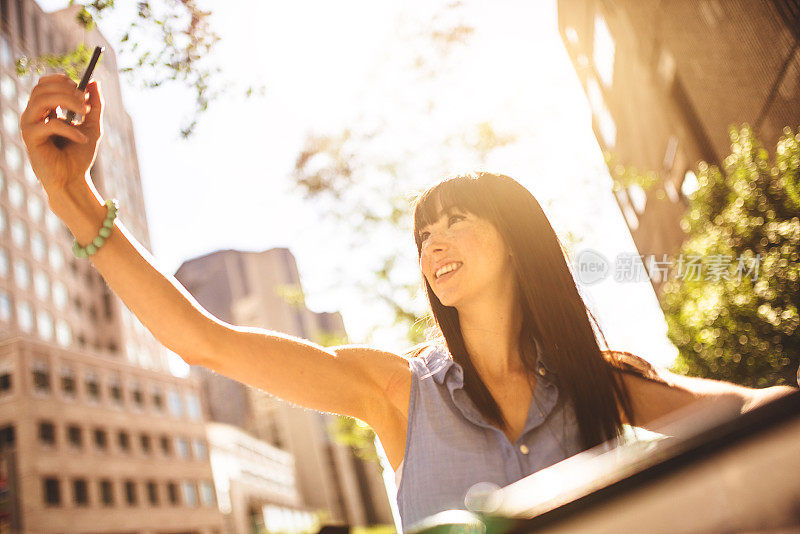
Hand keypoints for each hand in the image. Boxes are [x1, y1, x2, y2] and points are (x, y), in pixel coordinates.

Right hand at [20, 74, 102, 196]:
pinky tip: (83, 139)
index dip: (62, 81)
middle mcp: (33, 115)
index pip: (44, 84)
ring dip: (66, 101)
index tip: (81, 90)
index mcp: (44, 111)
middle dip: (66, 90)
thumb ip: (94, 105)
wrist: (73, 181)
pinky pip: (50, 124)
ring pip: (41, 100)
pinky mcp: (30, 138)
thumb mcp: (92, 126)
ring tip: (84, 113)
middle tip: (84, 102)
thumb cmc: (79, 156)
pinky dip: (70, 129)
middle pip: (42, 88)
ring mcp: (29, 126)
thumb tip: (94, 82)